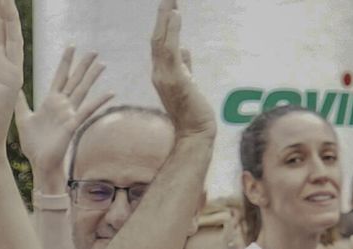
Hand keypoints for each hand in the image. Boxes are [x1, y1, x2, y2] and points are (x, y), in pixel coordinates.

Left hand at [17, 46, 111, 176]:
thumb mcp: (23, 119)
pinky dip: (99, 101)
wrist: (39, 162)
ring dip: (92, 78)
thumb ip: (20, 103)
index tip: (72, 45)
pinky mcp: (72, 124)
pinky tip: (111, 93)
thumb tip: (14, 88)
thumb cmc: (33, 144)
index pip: (60, 76)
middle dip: (83, 65)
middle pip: (75, 80)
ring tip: (102, 64)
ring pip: (82, 91)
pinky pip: (87, 111)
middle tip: (94, 50)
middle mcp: (62, 105)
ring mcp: (68, 114)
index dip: (66, 62)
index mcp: (51, 102)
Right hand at [149, 0, 213, 138]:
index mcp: (162, 73)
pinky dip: (172, 32)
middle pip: (157, 38)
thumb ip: (184, 65)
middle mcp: (159, 73)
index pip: (160, 44)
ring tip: (170, 0)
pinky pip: (170, 51)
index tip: (169, 6)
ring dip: (166, 19)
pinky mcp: (175, 79)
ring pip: (161, 41)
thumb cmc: (192, 110)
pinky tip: (175, 15)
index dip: (163, 24)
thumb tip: (184, 49)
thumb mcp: (188, 82)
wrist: (195, 131)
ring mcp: (164, 76)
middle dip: (163, 16)